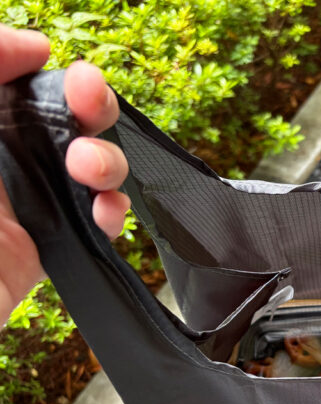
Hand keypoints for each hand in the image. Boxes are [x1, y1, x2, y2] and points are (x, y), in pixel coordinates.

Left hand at [0, 24, 129, 324]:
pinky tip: (105, 212)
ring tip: (90, 169)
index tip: (44, 60)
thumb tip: (29, 41)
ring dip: (105, 159)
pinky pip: (96, 222)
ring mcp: (26, 203)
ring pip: (89, 167)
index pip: (11, 84)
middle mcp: (0, 161)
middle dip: (86, 105)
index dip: (32, 67)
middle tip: (89, 99)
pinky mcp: (48, 246)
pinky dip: (113, 213)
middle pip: (61, 119)